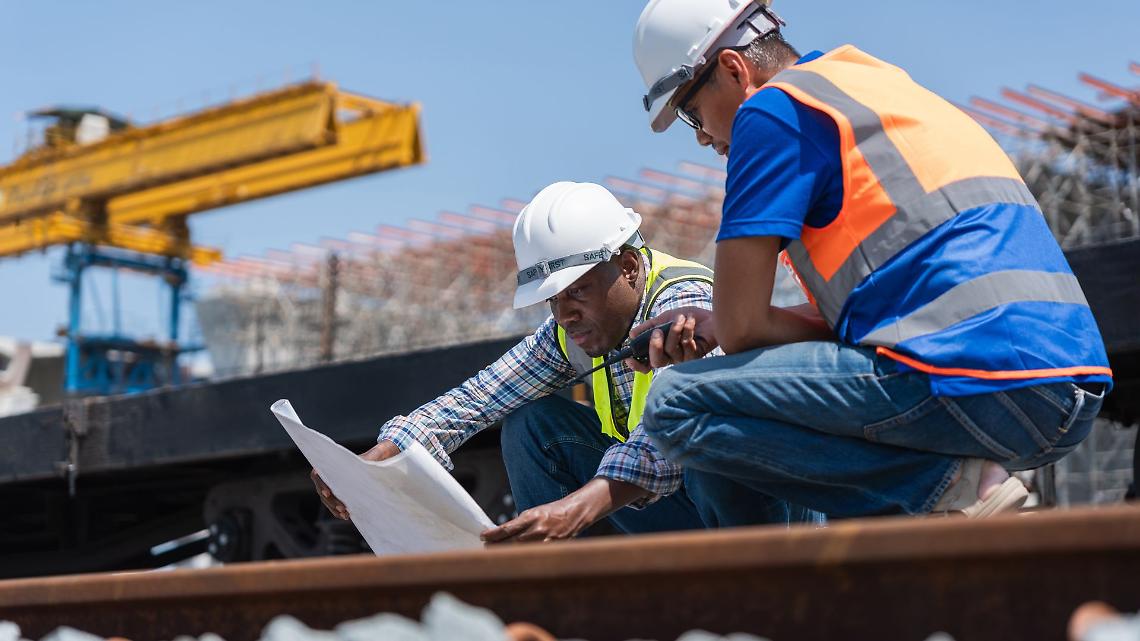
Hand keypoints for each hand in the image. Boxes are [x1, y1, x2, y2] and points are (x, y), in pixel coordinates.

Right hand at [311, 439, 400, 519]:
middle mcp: (325, 477)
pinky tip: (346, 516)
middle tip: (342, 508)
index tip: (328, 493)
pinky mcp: (334, 497)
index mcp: (328, 466)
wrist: (369, 467)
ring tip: (345, 514)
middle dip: (331, 501)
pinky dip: (338, 512)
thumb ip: (371, 456)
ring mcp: (328, 488)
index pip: (318, 476)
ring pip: (326, 501)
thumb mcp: (368, 457)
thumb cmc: (367, 460)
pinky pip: (332, 506)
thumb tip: (376, 455)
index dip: (321, 485)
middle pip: (322, 492)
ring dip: (334, 509)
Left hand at [480, 478, 647, 543]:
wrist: (575, 513)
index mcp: (531, 517)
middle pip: (511, 542)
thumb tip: (502, 534)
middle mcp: (537, 529)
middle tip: (485, 548)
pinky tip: (515, 560)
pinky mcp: (551, 549)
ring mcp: (544, 540)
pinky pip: (533, 555)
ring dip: (507, 553)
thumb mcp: (534, 512)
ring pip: (520, 551)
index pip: (507, 528)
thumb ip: (520, 524)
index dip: (493, 534)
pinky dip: (522, 558)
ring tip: (496, 556)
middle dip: (496, 546)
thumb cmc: (552, 512)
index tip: (483, 536)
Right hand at [626, 307, 716, 372]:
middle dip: (655, 346)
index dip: (637, 365)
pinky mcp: (697, 355)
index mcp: (662, 350)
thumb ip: (648, 327)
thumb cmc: (686, 319)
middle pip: (657, 362)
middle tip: (658, 331)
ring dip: (675, 330)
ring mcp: (684, 359)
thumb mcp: (664, 319)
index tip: (630, 358)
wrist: (708, 315)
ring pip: (672, 350)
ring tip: (681, 318)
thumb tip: (632, 335)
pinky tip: (691, 321)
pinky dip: (687, 330)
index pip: (646, 365)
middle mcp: (672, 358)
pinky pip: (687, 345)